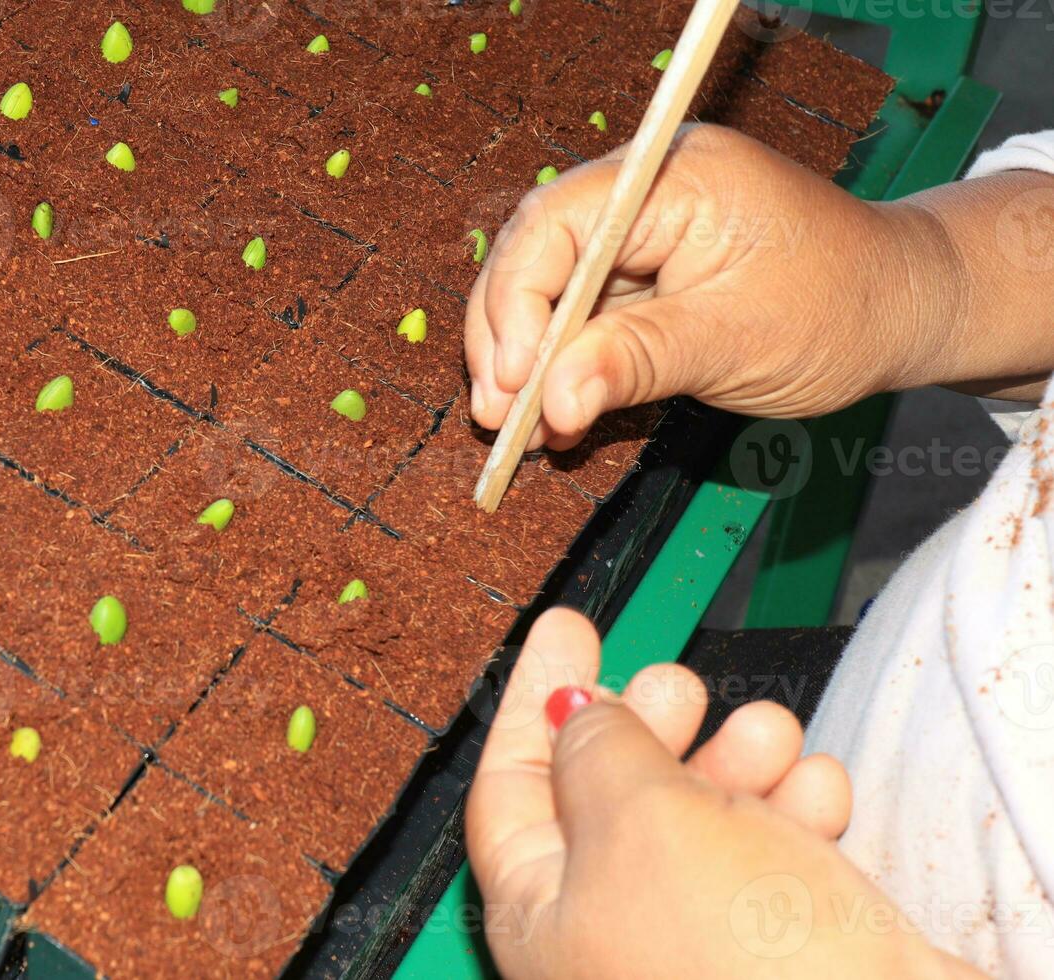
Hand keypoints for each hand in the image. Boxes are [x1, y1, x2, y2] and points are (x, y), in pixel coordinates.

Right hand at [462, 124, 950, 448]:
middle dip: (506, 339)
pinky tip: (545, 416)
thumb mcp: (737, 341)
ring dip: (522, 361)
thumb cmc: (843, 310)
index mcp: (672, 178)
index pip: (557, 225)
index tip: (515, 381)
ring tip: (514, 429)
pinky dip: (554, 368)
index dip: (518, 303)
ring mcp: (636, 234)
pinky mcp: (637, 275)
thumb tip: (551, 402)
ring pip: (542, 291)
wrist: (901, 312)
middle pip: (533, 255)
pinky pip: (573, 316)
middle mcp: (643, 192)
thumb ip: (636, 362)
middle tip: (497, 418)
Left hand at [465, 607, 976, 978]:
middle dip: (649, 726)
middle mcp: (608, 940)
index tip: (567, 630)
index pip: (509, 788)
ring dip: (735, 759)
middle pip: (609, 800)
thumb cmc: (737, 958)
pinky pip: (772, 860)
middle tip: (680, 682)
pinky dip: (793, 811)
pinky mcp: (780, 954)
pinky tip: (817, 791)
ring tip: (768, 735)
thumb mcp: (637, 815)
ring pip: (700, 822)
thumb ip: (598, 749)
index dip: (537, 701)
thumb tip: (580, 713)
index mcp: (540, 918)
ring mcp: (695, 949)